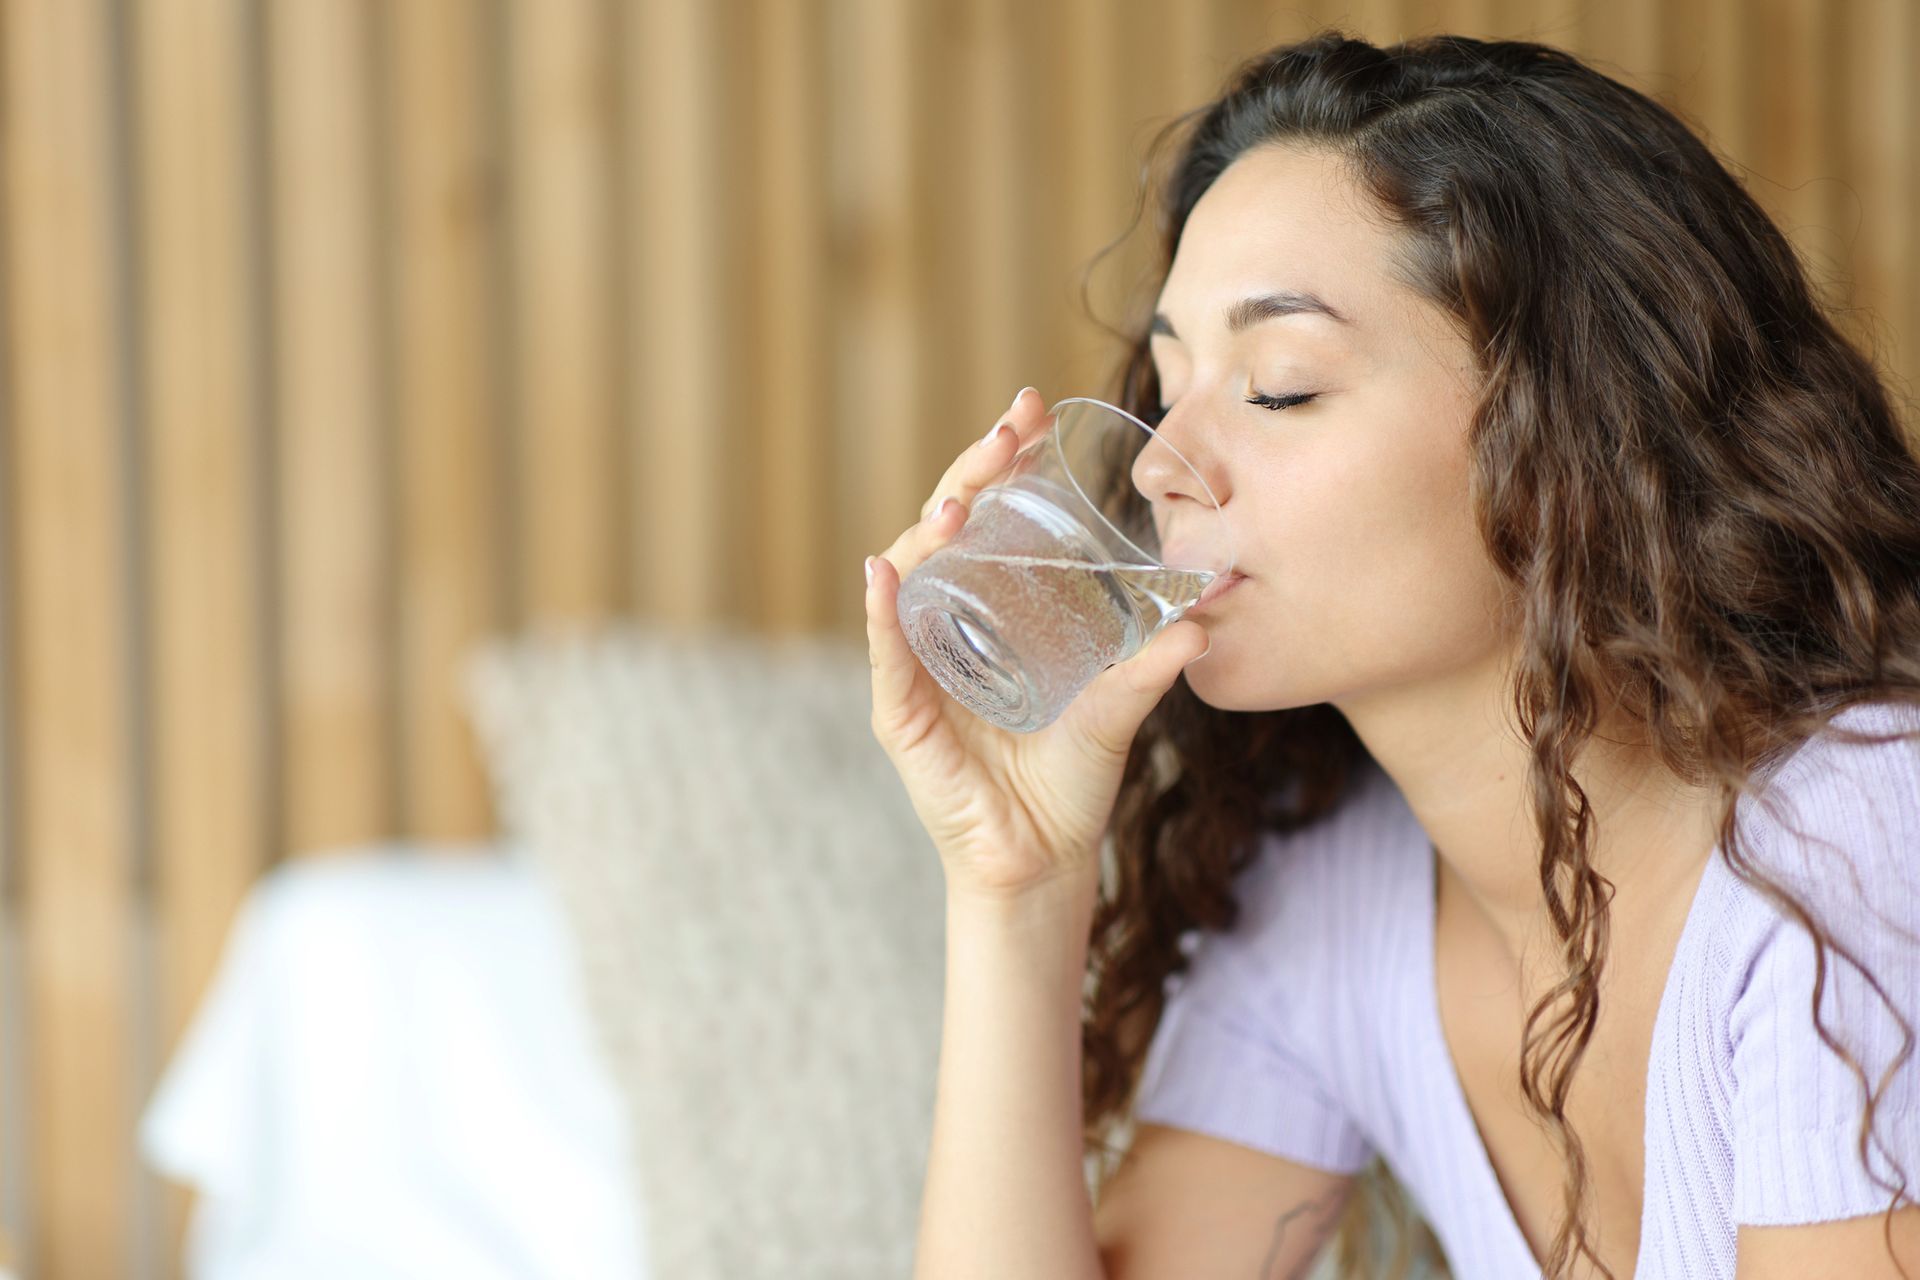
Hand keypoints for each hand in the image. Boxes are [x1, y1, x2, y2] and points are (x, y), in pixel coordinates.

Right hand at [864, 387, 1211, 897]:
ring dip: (927, 532)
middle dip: (969, 476)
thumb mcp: (1116, 710)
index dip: (1002, 466)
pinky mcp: (902, 715)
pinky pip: (886, 654)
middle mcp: (946, 628)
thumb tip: (1200, 622)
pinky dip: (881, 612)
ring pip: (908, 577)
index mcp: (991, 612)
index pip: (988, 520)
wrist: (1042, 864)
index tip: (1031, 415)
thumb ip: (1149, 666)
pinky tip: (883, 573)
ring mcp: (917, 667)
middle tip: (1006, 434)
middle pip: (944, 532)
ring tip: (955, 504)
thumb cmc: (1069, 784)